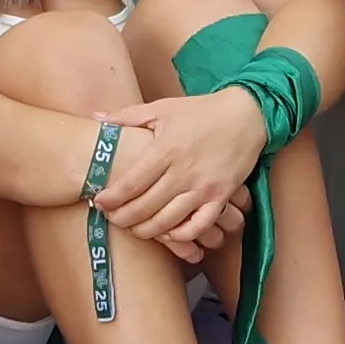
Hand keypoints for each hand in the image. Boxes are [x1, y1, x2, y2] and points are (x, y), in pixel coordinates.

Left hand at [95, 90, 265, 248]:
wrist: (247, 114)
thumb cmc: (202, 111)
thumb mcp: (163, 108)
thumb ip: (127, 116)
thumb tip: (97, 117)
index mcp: (165, 149)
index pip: (131, 183)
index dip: (112, 198)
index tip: (99, 203)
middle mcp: (183, 172)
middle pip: (145, 207)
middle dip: (123, 218)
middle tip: (112, 219)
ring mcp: (203, 187)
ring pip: (168, 221)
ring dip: (147, 231)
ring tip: (135, 229)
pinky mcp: (221, 196)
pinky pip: (199, 225)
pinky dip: (182, 235)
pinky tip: (169, 234)